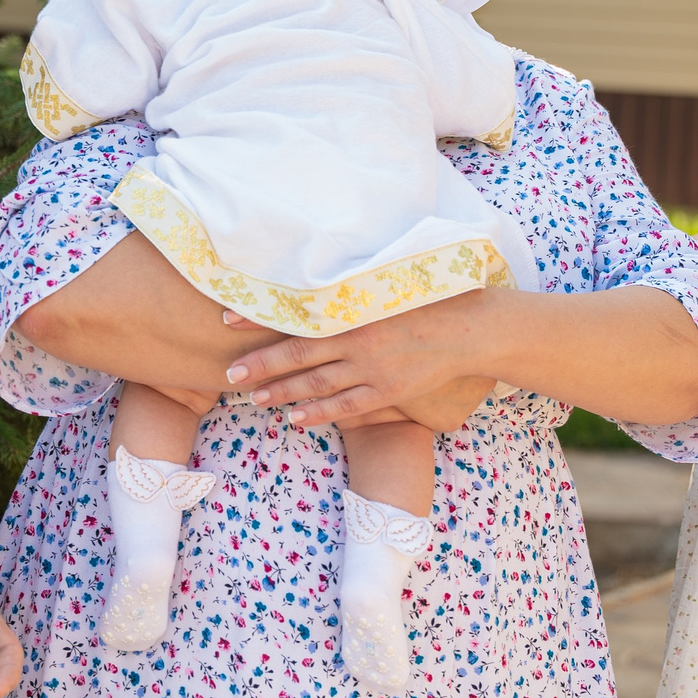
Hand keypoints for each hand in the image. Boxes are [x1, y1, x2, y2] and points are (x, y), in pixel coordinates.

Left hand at [223, 295, 498, 433]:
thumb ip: (349, 288)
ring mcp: (372, 369)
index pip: (294, 314)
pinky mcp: (388, 391)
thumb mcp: (385, 285)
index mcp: (353, 310)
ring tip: (253, 398)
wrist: (470, 329)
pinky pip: (345, 406)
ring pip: (316, 384)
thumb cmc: (428, 299)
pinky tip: (294, 417)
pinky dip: (317, 412)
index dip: (259, 319)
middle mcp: (357, 340)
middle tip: (230, 375)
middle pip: (297, 355)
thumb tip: (313, 280)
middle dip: (261, 365)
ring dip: (281, 392)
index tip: (227, 319)